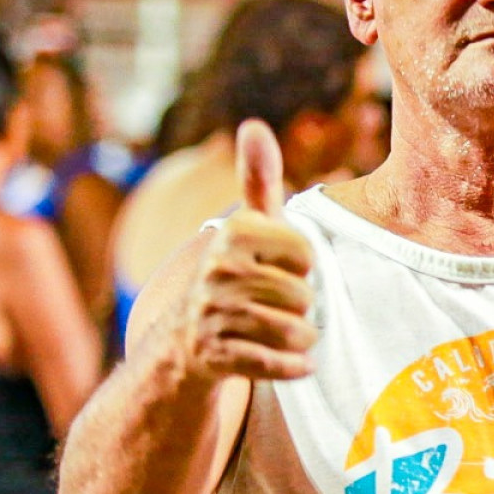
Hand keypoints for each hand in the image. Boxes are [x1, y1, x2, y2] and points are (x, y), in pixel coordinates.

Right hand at [173, 119, 316, 381]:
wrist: (186, 340)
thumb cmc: (236, 274)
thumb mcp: (249, 226)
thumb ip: (259, 179)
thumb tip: (253, 125)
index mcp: (232, 235)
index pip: (306, 254)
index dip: (306, 266)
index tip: (286, 268)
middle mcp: (216, 272)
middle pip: (302, 295)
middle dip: (304, 306)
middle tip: (283, 305)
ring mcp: (212, 316)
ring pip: (293, 331)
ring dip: (303, 338)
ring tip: (292, 333)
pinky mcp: (215, 357)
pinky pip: (275, 364)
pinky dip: (294, 368)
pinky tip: (301, 365)